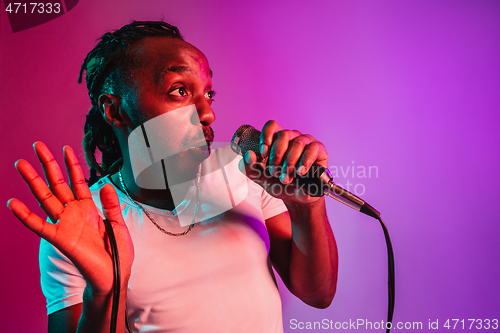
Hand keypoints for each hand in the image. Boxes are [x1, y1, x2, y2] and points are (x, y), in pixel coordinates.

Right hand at [7, 142, 133, 295]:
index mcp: (89, 208)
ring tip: (22, 164)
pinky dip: (25, 216)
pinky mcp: (60, 239)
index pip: (77, 181)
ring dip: (33, 182)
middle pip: (57, 184)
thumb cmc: (117, 253)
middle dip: (48, 165)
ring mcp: (65, 224)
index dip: (72, 165)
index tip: (65, 148)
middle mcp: (74, 213)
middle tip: (37, 145)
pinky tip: (13, 204)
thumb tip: (106, 184)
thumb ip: (112, 205)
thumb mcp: (119, 224)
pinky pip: (39, 226)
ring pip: (45, 198)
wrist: (114, 275)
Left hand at [242, 120, 328, 203]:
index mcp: (278, 140)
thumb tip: (249, 154)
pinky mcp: (319, 150)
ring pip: (297, 143)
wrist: (297, 198)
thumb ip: (250, 168)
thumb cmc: (280, 184)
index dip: (267, 136)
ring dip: (290, 162)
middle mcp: (292, 137)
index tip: (263, 153)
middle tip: (275, 172)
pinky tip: (300, 172)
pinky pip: (312, 149)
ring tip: (287, 178)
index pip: (272, 126)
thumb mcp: (261, 178)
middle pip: (283, 135)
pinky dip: (305, 161)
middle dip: (277, 155)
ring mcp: (307, 142)